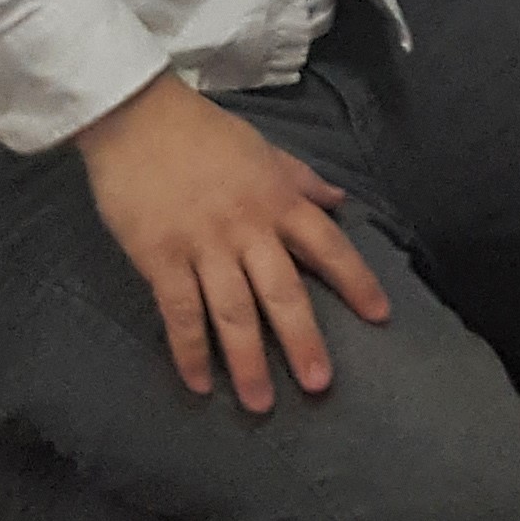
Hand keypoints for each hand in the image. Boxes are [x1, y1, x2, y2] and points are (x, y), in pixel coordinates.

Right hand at [73, 74, 391, 408]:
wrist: (138, 117)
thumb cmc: (203, 133)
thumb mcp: (263, 149)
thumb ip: (301, 179)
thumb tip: (339, 199)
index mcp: (277, 199)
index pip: (327, 244)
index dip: (356, 280)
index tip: (380, 316)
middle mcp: (248, 228)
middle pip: (283, 292)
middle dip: (303, 341)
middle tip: (318, 385)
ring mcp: (203, 245)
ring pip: (233, 312)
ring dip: (247, 361)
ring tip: (260, 403)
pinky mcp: (160, 258)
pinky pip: (180, 313)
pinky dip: (190, 351)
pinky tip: (199, 384)